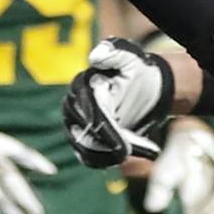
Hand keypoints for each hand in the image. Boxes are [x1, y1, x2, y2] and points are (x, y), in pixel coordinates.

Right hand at [63, 38, 172, 167]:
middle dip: (108, 146)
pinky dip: (106, 161)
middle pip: (84, 134)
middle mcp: (73, 105)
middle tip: (129, 154)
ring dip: (108, 156)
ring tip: (134, 154)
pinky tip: (127, 157)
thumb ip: (114, 52)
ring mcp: (75, 124)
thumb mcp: (130, 56)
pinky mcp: (81, 138)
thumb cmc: (135, 70)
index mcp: (81, 85)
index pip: (90, 112)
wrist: (140, 87)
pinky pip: (88, 156)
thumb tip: (96, 57)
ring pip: (84, 148)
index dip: (107, 131)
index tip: (124, 147)